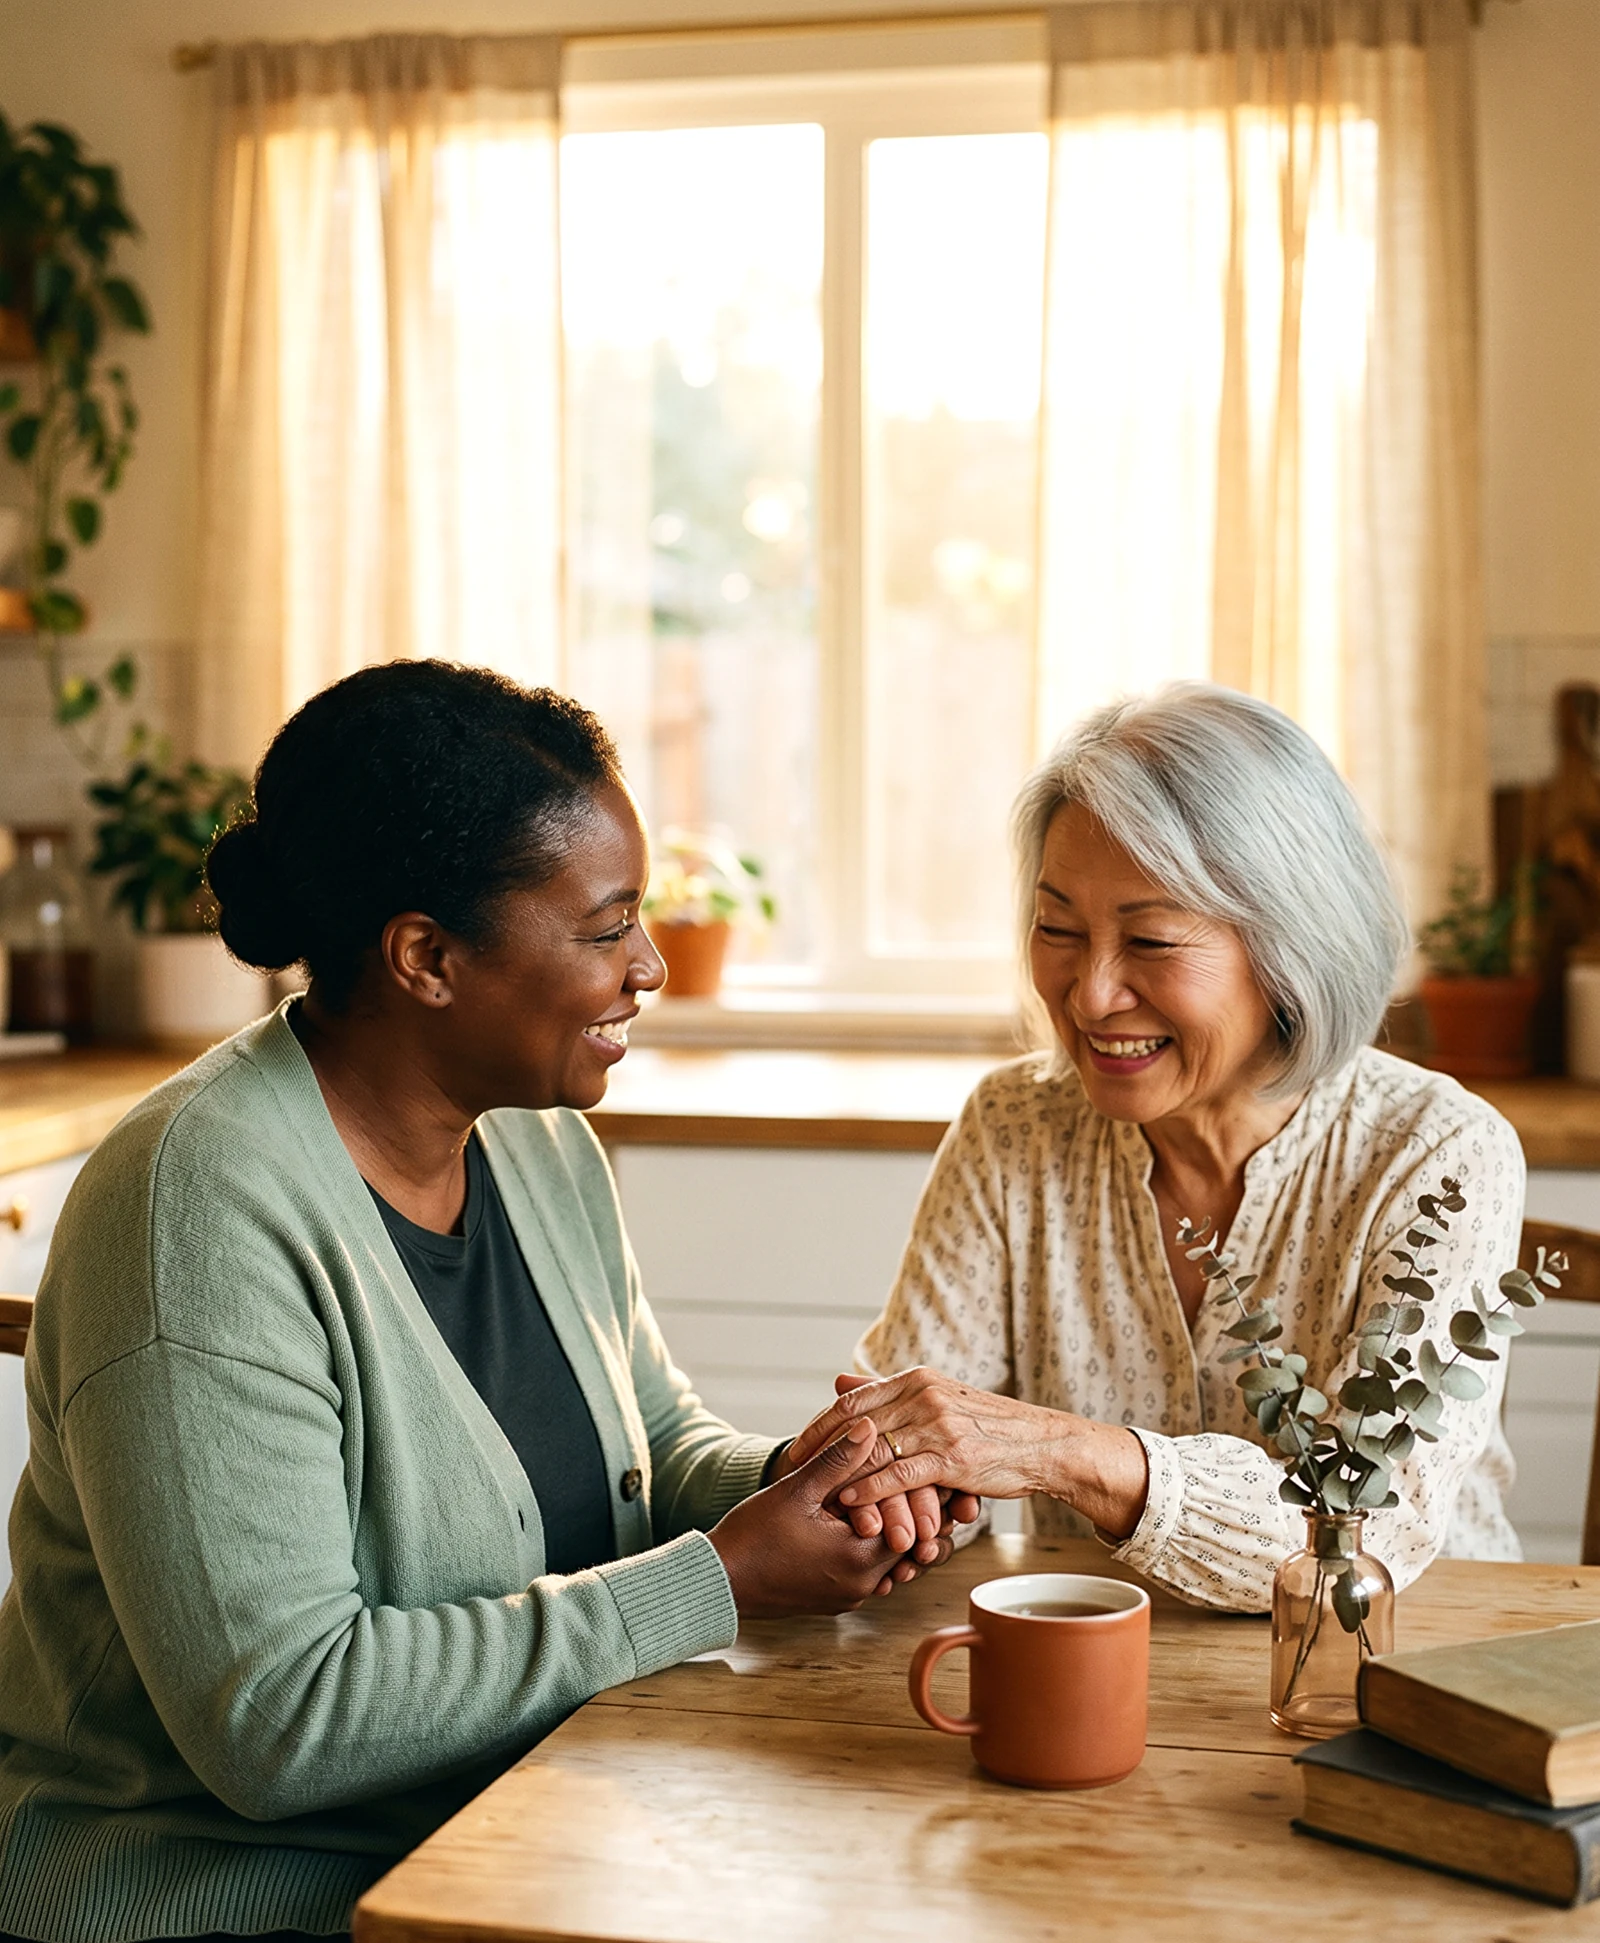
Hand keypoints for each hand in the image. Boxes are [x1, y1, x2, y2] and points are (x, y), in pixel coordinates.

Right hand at [709, 1419, 946, 1617]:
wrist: (720, 1581)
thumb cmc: (754, 1535)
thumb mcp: (797, 1489)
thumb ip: (837, 1458)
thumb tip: (870, 1425)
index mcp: (860, 1558)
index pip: (918, 1527)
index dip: (929, 1496)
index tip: (939, 1472)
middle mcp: (863, 1584)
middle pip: (910, 1547)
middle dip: (917, 1514)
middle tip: (935, 1483)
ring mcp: (849, 1595)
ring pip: (891, 1561)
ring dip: (896, 1531)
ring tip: (906, 1499)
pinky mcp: (835, 1598)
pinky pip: (869, 1572)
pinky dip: (874, 1548)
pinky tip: (870, 1522)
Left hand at [785, 1366, 1149, 1540]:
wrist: (1042, 1444)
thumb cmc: (986, 1427)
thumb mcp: (934, 1399)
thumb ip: (886, 1392)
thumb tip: (839, 1380)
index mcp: (916, 1380)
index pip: (853, 1401)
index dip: (819, 1426)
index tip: (795, 1448)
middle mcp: (923, 1396)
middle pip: (855, 1424)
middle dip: (819, 1449)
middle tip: (791, 1472)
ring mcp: (938, 1426)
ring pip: (875, 1450)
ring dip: (841, 1474)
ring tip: (813, 1492)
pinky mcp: (953, 1458)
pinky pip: (902, 1475)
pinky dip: (872, 1489)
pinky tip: (851, 1503)